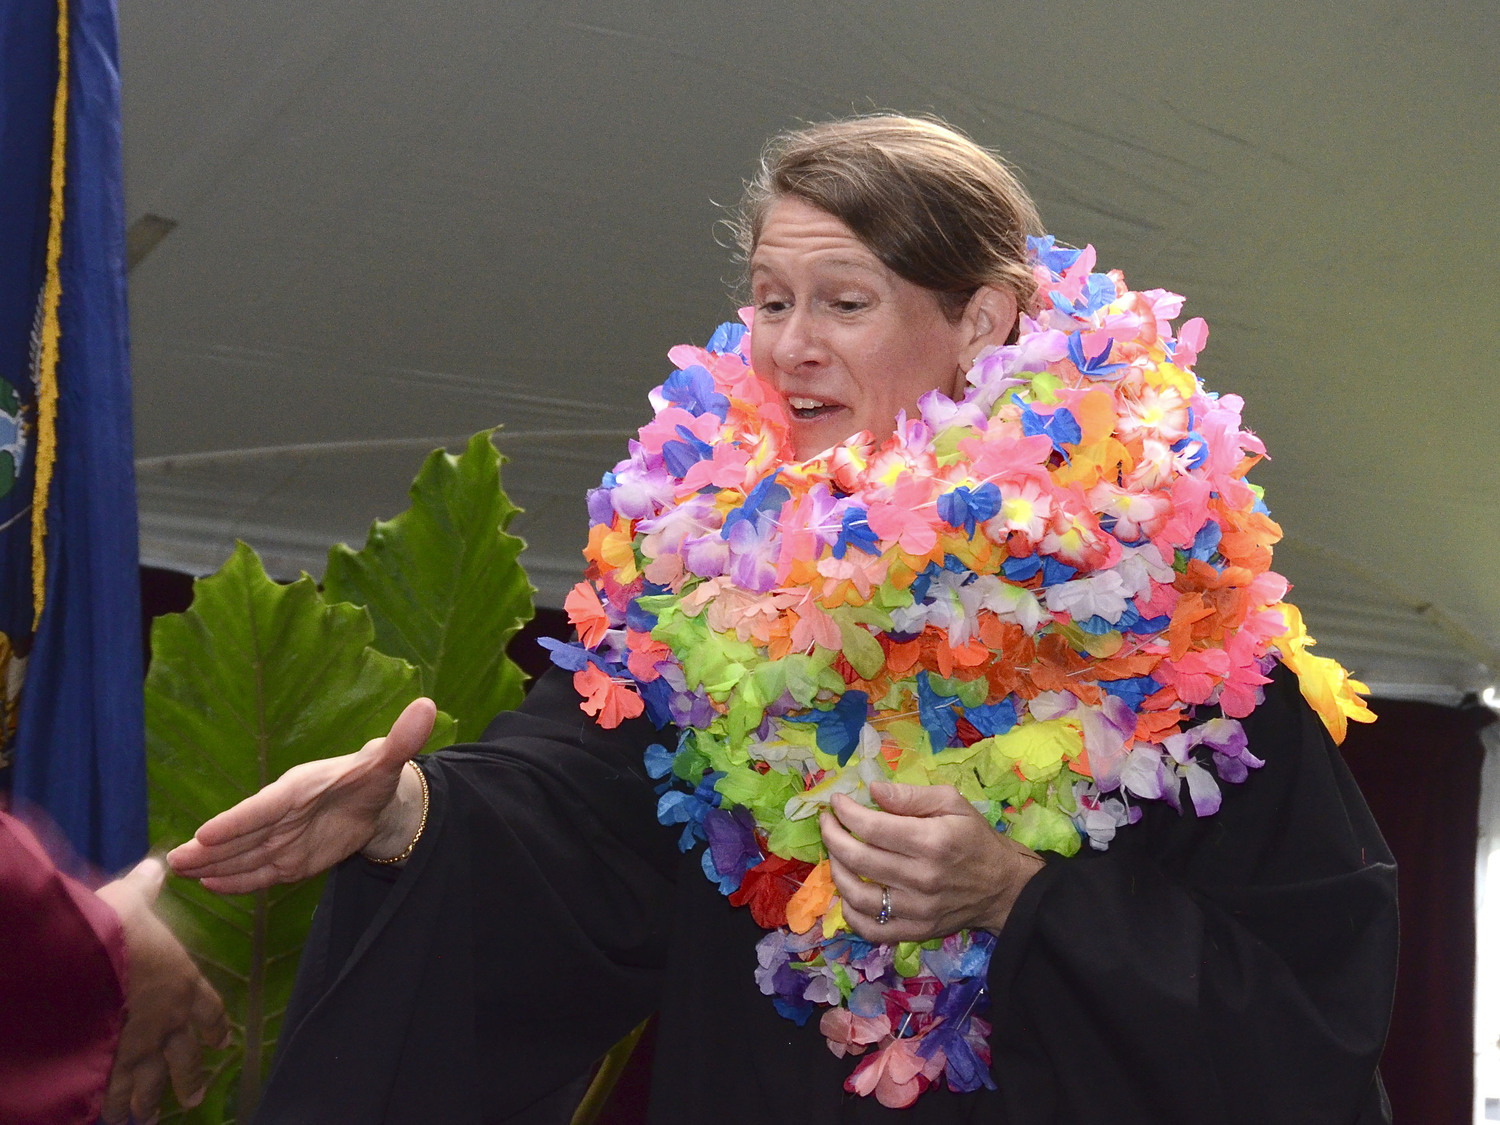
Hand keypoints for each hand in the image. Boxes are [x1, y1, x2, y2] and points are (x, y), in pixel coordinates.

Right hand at [95, 858, 229, 1124]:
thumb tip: (158, 866)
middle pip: (185, 1057)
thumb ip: (146, 888)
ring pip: (150, 1083)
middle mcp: (167, 1020)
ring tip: (150, 1116)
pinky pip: (113, 1092)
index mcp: (183, 983)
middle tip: (193, 1096)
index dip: (214, 1026)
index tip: (221, 1042)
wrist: (76, 960)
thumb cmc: (111, 926)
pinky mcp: (106, 1064)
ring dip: (151, 1100)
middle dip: (188, 1077)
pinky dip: (113, 1104)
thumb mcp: (131, 900)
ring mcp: (137, 1047)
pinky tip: (113, 1113)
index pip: (208, 1010)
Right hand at [168, 698, 436, 892]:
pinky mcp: (290, 861)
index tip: (205, 833)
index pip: (265, 807)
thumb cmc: (374, 775)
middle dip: (210, 849)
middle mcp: (284, 814)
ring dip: (214, 866)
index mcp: (299, 788)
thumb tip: (427, 706)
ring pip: (245, 856)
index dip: (237, 821)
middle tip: (174, 860)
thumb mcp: (389, 759)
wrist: (374, 800)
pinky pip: (262, 873)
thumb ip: (402, 739)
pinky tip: (210, 886)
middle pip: (244, 836)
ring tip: (179, 872)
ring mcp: (284, 839)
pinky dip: (238, 882)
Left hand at [820, 781, 1044, 942]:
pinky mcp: (915, 931)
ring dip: (836, 871)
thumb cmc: (975, 838)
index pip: (872, 828)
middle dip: (832, 836)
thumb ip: (911, 796)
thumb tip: (872, 790)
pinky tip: (848, 890)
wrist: (1002, 887)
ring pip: (858, 896)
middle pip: (858, 860)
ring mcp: (917, 909)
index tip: (836, 802)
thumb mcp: (952, 802)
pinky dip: (849, 912)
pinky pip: (871, 928)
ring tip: (835, 853)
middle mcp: (921, 878)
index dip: (846, 813)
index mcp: (931, 841)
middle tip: (827, 823)